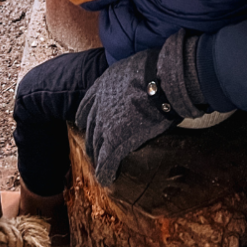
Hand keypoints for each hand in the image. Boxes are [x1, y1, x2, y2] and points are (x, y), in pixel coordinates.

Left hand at [75, 30, 204, 185]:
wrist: (160, 81)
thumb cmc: (154, 69)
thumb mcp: (131, 68)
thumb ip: (126, 78)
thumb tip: (135, 79)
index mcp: (101, 87)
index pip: (86, 106)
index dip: (87, 118)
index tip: (86, 124)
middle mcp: (98, 106)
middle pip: (91, 128)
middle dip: (92, 139)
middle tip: (96, 149)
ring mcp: (105, 125)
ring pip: (96, 145)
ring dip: (98, 156)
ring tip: (101, 166)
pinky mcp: (115, 142)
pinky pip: (106, 161)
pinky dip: (105, 171)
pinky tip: (107, 178)